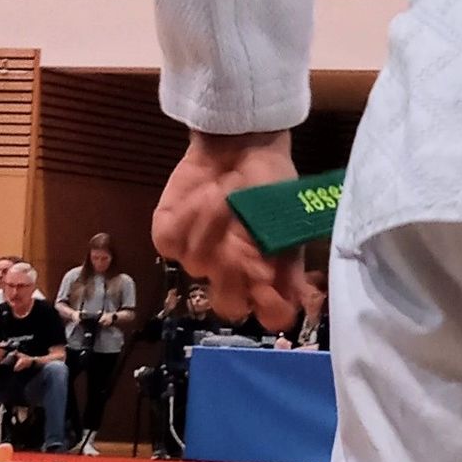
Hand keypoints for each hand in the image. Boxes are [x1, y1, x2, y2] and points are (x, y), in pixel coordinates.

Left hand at [152, 131, 311, 330]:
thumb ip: (288, 259)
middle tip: (241, 240)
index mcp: (267, 276)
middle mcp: (233, 276)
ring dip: (213, 227)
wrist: (240, 145)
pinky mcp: (168, 236)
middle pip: (228, 305)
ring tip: (226, 195)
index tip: (268, 279)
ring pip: (198, 264)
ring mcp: (199, 258)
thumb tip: (293, 297)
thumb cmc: (270, 183)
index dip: (269, 306)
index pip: (271, 316)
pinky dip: (186, 217)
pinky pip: (170, 243)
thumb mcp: (289, 217)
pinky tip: (202, 196)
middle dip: (233, 274)